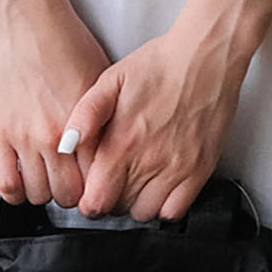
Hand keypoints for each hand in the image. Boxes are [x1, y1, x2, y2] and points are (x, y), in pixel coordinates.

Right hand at [0, 0, 113, 207]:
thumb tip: (110, 156)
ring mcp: (24, 138)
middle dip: (73, 195)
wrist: (29, 22)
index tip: (96, 188)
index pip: (96, 183)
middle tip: (72, 184)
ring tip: (49, 180)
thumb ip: (105, 126)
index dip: (98, 190)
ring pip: (38, 194)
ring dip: (45, 193)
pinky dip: (16, 193)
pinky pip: (7, 184)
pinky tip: (24, 184)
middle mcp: (55, 138)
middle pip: (67, 196)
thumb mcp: (103, 86)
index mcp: (85, 128)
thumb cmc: (68, 46)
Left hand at [58, 12, 252, 222]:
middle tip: (114, 180)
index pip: (96, 201)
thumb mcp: (110, 81)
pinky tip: (159, 188)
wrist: (205, 58)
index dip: (89, 200)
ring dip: (135, 203)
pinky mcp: (199, 171)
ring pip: (144, 213)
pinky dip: (163, 207)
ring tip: (136, 182)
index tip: (92, 189)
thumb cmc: (159, 66)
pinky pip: (175, 211)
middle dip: (110, 199)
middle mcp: (148, 162)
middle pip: (118, 209)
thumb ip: (85, 115)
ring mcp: (176, 170)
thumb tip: (66, 145)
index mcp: (122, 144)